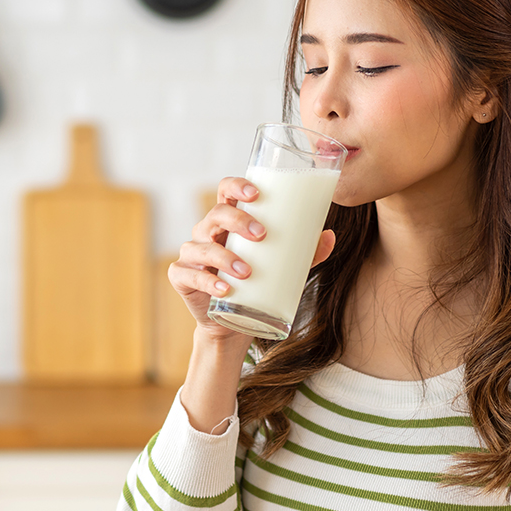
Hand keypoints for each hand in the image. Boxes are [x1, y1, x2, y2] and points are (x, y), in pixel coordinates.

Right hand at [168, 177, 335, 339]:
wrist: (232, 324)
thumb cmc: (256, 285)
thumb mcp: (283, 267)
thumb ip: (305, 252)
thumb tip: (329, 236)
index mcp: (228, 222)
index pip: (227, 191)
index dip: (237, 186)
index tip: (256, 194)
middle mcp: (206, 232)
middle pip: (216, 214)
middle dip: (237, 220)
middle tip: (261, 235)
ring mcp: (191, 254)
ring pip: (201, 246)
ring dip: (224, 257)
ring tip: (246, 271)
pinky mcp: (181, 277)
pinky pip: (189, 275)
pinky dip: (207, 282)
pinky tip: (224, 289)